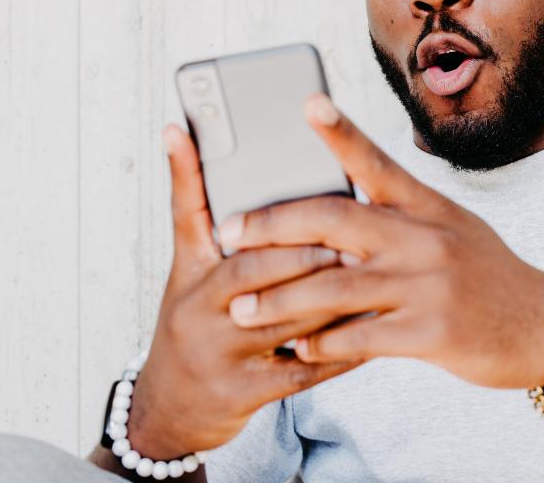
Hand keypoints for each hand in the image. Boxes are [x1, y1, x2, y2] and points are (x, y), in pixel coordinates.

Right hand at [125, 126, 361, 458]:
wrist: (168, 412)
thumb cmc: (195, 326)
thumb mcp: (189, 275)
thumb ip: (207, 219)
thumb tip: (201, 143)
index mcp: (188, 271)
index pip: (187, 213)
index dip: (185, 170)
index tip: (187, 130)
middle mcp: (195, 309)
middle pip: (251, 268)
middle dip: (303, 250)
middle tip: (350, 234)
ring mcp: (218, 352)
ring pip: (285, 317)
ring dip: (333, 297)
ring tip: (375, 277)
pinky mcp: (242, 391)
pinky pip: (301, 368)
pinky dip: (338, 351)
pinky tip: (372, 335)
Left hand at [217, 94, 543, 390]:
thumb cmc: (489, 276)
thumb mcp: (453, 230)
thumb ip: (401, 220)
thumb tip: (336, 217)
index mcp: (428, 206)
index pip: (377, 162)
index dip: (340, 132)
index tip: (307, 102)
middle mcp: (426, 238)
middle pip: (335, 220)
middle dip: (272, 225)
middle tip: (227, 233)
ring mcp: (428, 285)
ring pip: (334, 286)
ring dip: (280, 299)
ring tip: (240, 309)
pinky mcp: (431, 333)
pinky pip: (359, 337)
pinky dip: (320, 344)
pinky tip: (296, 348)